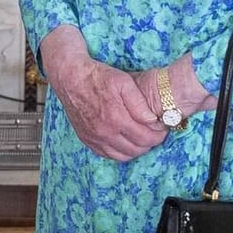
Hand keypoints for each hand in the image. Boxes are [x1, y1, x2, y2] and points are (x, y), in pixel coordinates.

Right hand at [39, 26, 165, 160]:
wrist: (70, 77)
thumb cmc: (98, 77)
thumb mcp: (123, 82)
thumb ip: (139, 102)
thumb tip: (153, 120)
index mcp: (116, 118)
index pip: (145, 138)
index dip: (158, 136)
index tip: (162, 130)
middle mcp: (105, 132)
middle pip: (136, 149)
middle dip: (149, 143)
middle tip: (154, 134)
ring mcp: (94, 138)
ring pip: (122, 156)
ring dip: (135, 150)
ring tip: (140, 138)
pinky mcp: (87, 139)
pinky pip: (107, 155)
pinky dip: (119, 152)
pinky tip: (124, 142)